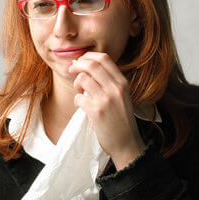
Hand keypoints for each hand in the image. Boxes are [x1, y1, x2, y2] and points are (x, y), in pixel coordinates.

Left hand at [68, 52, 145, 169]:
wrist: (126, 143)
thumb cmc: (121, 120)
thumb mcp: (122, 96)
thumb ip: (110, 82)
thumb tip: (87, 67)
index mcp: (123, 82)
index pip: (104, 58)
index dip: (88, 56)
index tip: (81, 62)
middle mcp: (116, 88)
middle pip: (91, 64)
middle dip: (77, 65)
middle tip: (72, 70)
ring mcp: (106, 99)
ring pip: (83, 78)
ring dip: (76, 84)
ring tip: (80, 92)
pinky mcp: (97, 111)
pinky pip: (79, 97)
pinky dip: (77, 100)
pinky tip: (82, 106)